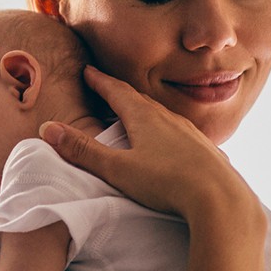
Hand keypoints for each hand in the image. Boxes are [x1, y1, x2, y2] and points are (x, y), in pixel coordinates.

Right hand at [40, 66, 258, 219]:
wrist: (221, 199)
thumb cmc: (167, 183)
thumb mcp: (117, 169)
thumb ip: (83, 151)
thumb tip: (49, 129)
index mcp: (145, 118)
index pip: (117, 91)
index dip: (100, 81)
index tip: (88, 71)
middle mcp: (169, 119)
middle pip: (140, 100)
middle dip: (121, 93)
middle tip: (107, 89)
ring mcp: (190, 134)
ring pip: (163, 116)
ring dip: (145, 112)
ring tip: (135, 116)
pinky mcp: (205, 151)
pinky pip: (180, 134)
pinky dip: (166, 132)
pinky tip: (170, 143)